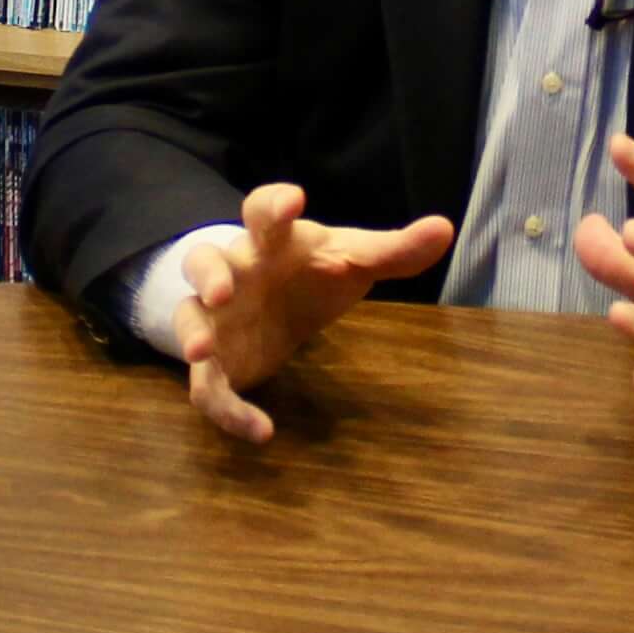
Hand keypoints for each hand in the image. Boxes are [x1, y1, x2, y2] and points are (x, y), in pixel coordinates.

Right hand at [172, 181, 453, 442]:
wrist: (274, 304)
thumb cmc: (312, 272)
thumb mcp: (352, 259)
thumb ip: (394, 249)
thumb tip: (445, 229)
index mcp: (270, 241)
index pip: (261, 209)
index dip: (272, 204)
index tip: (292, 202)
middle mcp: (233, 272)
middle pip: (204, 260)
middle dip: (210, 274)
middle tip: (220, 291)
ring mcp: (215, 317)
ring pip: (188, 318)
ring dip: (190, 333)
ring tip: (201, 351)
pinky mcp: (217, 361)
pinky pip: (207, 385)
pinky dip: (228, 410)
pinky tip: (261, 431)